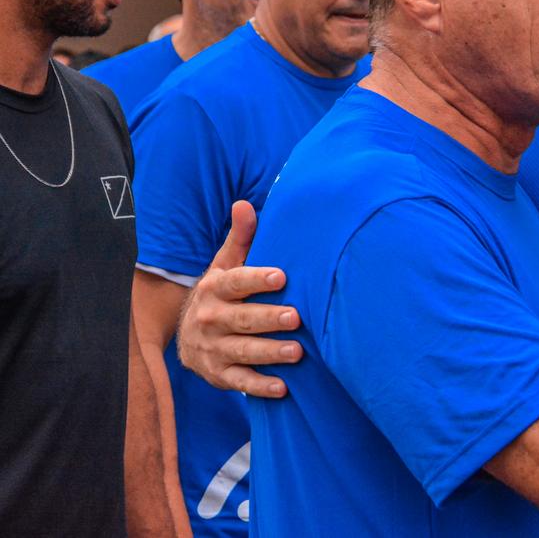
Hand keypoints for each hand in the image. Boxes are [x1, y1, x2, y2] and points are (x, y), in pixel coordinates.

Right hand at [176, 201, 301, 397]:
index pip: (236, 282)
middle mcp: (209, 319)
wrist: (187, 336)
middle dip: (268, 319)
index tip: (282, 277)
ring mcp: (212, 349)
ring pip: (242, 351)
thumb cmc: (221, 293)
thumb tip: (245, 204)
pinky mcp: (217, 374)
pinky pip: (238, 382)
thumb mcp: (225, 265)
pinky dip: (258, 387)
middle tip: (296, 317)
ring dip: (269, 353)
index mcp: (214, 288)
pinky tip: (282, 387)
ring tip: (297, 351)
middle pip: (241, 319)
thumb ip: (240, 238)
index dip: (257, 279)